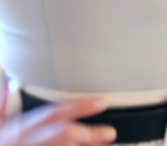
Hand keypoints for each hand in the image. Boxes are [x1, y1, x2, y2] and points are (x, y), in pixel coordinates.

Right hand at [0, 98, 115, 145]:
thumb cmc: (1, 140)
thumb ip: (1, 100)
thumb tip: (2, 73)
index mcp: (22, 128)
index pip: (53, 113)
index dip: (79, 107)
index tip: (102, 102)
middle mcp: (31, 141)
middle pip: (63, 135)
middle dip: (87, 134)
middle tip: (110, 132)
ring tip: (107, 144)